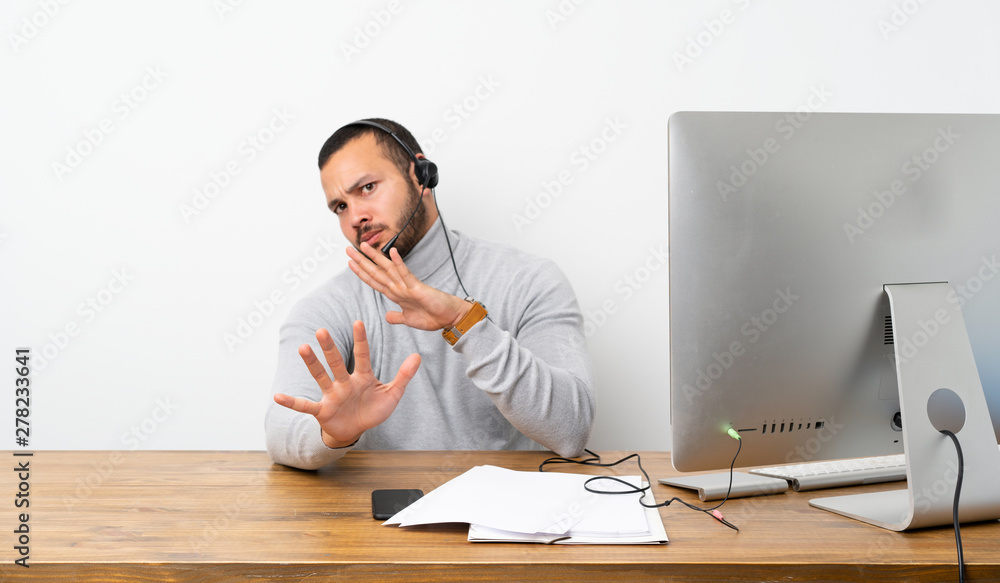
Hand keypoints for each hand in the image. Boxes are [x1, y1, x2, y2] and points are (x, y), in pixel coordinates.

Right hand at [273, 321, 420, 447]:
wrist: (356, 430)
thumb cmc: (373, 410)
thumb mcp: (392, 394)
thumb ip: (404, 376)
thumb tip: (418, 355)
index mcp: (363, 377)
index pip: (362, 356)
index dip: (361, 340)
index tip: (358, 322)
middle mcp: (344, 382)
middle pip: (337, 362)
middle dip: (330, 347)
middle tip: (322, 330)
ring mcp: (332, 395)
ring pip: (321, 376)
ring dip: (312, 364)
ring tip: (303, 348)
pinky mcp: (322, 410)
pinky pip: (305, 405)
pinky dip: (292, 402)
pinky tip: (278, 396)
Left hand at [347, 243, 470, 330]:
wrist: (449, 317)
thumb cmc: (432, 317)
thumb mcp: (408, 319)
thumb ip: (397, 316)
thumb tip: (387, 316)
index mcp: (396, 294)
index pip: (374, 281)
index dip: (362, 272)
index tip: (351, 262)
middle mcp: (399, 287)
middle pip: (376, 272)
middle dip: (362, 261)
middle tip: (349, 248)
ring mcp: (407, 286)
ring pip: (388, 270)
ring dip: (375, 258)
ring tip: (364, 246)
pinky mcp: (418, 287)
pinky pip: (406, 274)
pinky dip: (399, 263)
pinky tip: (393, 252)